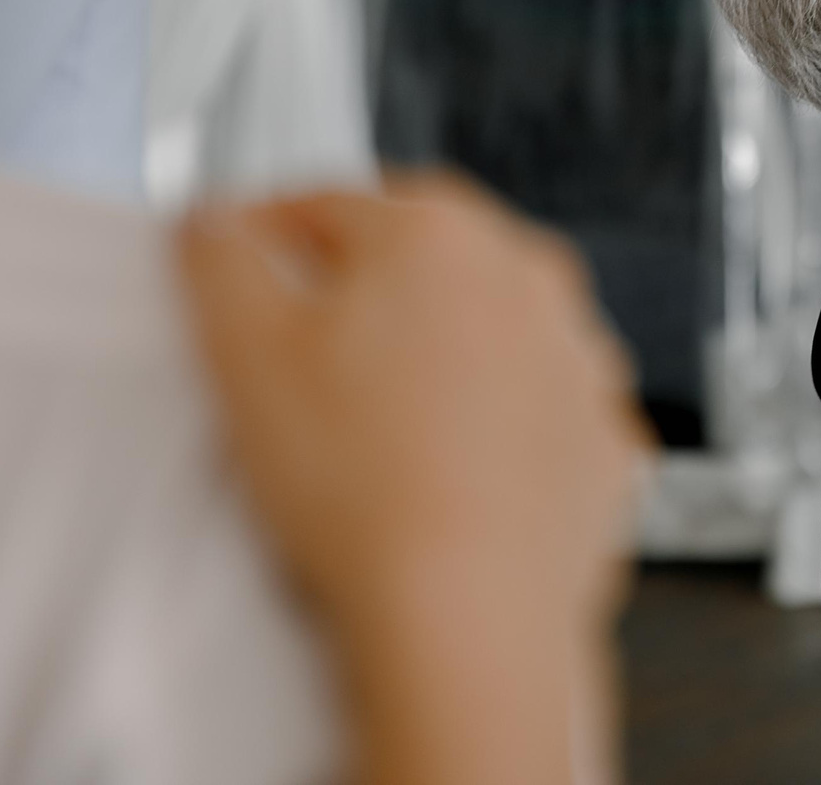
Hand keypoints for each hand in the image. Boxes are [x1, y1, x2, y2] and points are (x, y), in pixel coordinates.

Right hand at [180, 172, 648, 784]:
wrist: (468, 616)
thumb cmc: (363, 489)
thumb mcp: (243, 351)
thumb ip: (220, 259)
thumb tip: (218, 223)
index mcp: (439, 235)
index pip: (325, 204)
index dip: (261, 238)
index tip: (235, 273)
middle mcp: (530, 279)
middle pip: (419, 262)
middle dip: (359, 295)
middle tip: (298, 358)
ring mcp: (580, 360)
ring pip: (488, 334)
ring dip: (436, 361)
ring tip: (371, 432)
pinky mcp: (602, 440)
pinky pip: (536, 415)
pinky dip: (495, 433)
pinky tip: (443, 475)